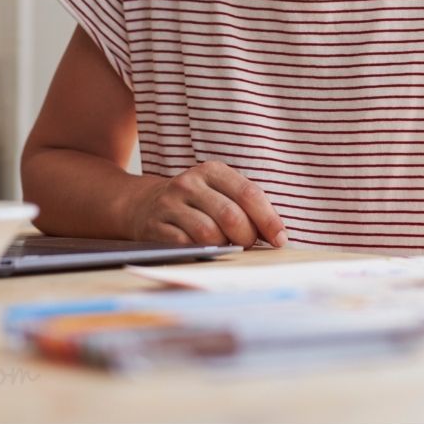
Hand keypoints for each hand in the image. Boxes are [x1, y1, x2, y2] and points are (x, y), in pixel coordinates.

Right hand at [130, 160, 286, 248]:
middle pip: (230, 215)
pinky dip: (201, 252)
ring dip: (224, 247)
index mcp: (212, 171)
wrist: (143, 204)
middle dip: (246, 237)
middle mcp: (190, 183)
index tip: (280, 240)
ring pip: (208, 233)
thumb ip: (247, 207)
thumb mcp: (219, 192)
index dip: (269, 219)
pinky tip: (205, 251)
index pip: (249, 194)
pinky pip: (185, 245)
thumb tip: (277, 236)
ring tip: (226, 247)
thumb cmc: (195, 203)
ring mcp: (170, 204)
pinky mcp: (154, 226)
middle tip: (248, 245)